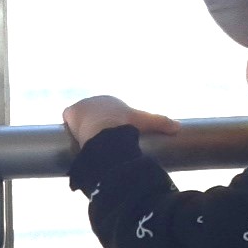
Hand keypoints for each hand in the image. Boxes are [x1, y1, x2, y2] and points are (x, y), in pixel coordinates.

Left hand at [62, 95, 179, 146]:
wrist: (107, 130)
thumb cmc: (127, 125)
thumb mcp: (147, 123)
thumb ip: (162, 123)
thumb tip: (179, 128)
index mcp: (113, 101)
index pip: (109, 116)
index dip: (109, 129)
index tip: (110, 142)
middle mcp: (97, 99)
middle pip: (94, 118)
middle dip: (95, 130)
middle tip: (99, 148)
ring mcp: (82, 105)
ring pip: (81, 121)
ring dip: (82, 130)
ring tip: (86, 147)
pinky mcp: (70, 112)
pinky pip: (67, 120)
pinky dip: (68, 128)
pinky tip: (71, 140)